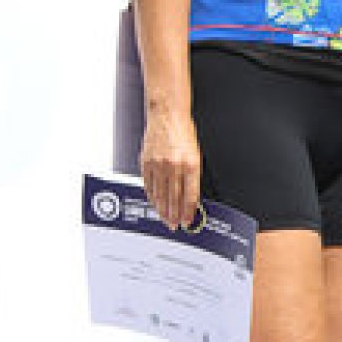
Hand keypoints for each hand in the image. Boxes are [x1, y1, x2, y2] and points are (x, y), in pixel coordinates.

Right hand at [140, 109, 201, 230]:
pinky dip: (152, 196)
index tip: (187, 221)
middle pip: (174, 198)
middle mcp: (174, 166)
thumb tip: (190, 197)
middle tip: (175, 225)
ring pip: (160, 194)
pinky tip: (155, 203)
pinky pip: (148, 185)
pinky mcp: (146, 162)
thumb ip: (192, 176)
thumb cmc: (183, 133)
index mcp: (190, 164)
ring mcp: (158, 164)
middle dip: (175, 215)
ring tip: (166, 219)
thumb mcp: (196, 155)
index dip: (188, 212)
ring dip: (163, 209)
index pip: (189, 196)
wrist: (167, 115)